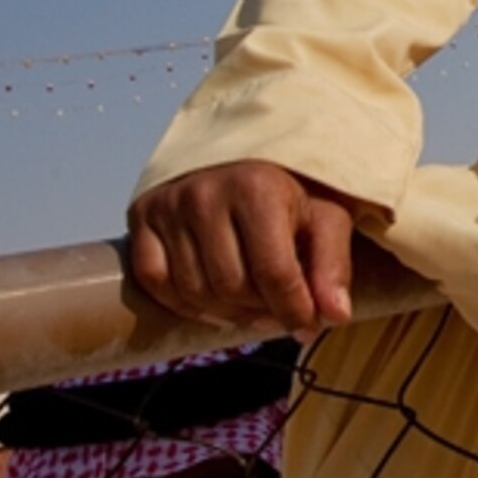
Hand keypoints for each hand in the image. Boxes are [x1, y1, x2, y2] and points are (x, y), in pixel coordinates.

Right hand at [128, 161, 356, 331]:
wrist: (242, 151)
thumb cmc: (291, 190)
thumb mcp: (326, 216)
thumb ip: (332, 265)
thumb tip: (335, 316)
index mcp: (257, 188)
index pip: (274, 273)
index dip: (294, 310)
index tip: (308, 326)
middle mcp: (205, 194)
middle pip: (232, 287)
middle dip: (262, 311)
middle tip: (280, 312)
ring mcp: (168, 205)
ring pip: (193, 290)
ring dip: (227, 313)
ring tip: (254, 307)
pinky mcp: (142, 214)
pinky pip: (155, 280)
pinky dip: (184, 303)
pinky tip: (213, 303)